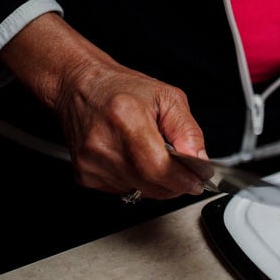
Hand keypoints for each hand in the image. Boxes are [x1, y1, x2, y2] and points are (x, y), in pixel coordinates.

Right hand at [0, 13, 208, 199]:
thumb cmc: (121, 89)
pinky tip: (132, 159)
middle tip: (185, 172)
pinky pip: (123, 190)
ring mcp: (91, 162)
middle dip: (175, 184)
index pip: (159, 168)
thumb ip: (188, 131)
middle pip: (151, 184)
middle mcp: (104, 143)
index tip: (198, 180)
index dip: (183, 179)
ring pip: (139, 191)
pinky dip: (136, 181)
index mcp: (127, 118)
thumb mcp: (168, 98)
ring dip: (155, 182)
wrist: (79, 88)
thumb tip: (200, 161)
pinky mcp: (84, 174)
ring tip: (152, 155)